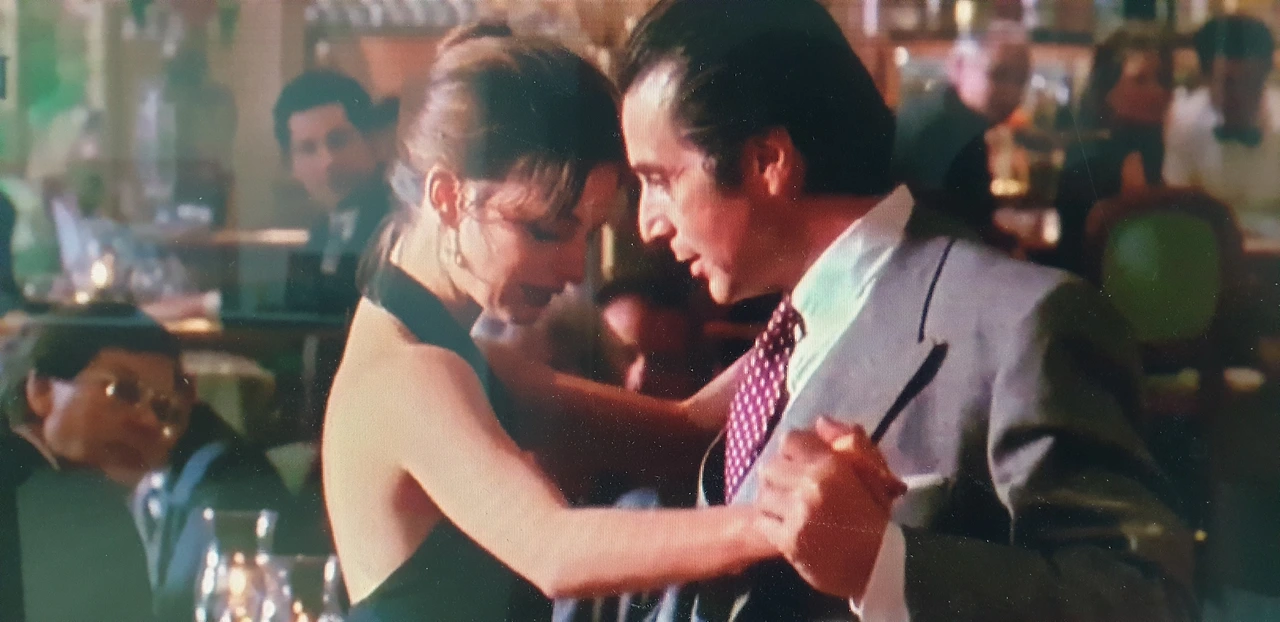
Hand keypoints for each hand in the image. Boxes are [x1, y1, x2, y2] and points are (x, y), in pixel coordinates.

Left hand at [754, 418, 905, 600]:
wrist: (880, 565)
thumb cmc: (876, 516)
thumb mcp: (873, 473)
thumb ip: (850, 441)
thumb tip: (820, 421)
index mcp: (830, 466)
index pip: (790, 440)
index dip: (796, 450)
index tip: (804, 463)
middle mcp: (808, 486)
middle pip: (771, 467)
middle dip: (781, 475)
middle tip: (794, 488)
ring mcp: (795, 514)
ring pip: (764, 494)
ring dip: (774, 500)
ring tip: (789, 508)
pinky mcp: (786, 540)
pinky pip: (762, 521)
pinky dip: (770, 523)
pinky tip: (786, 527)